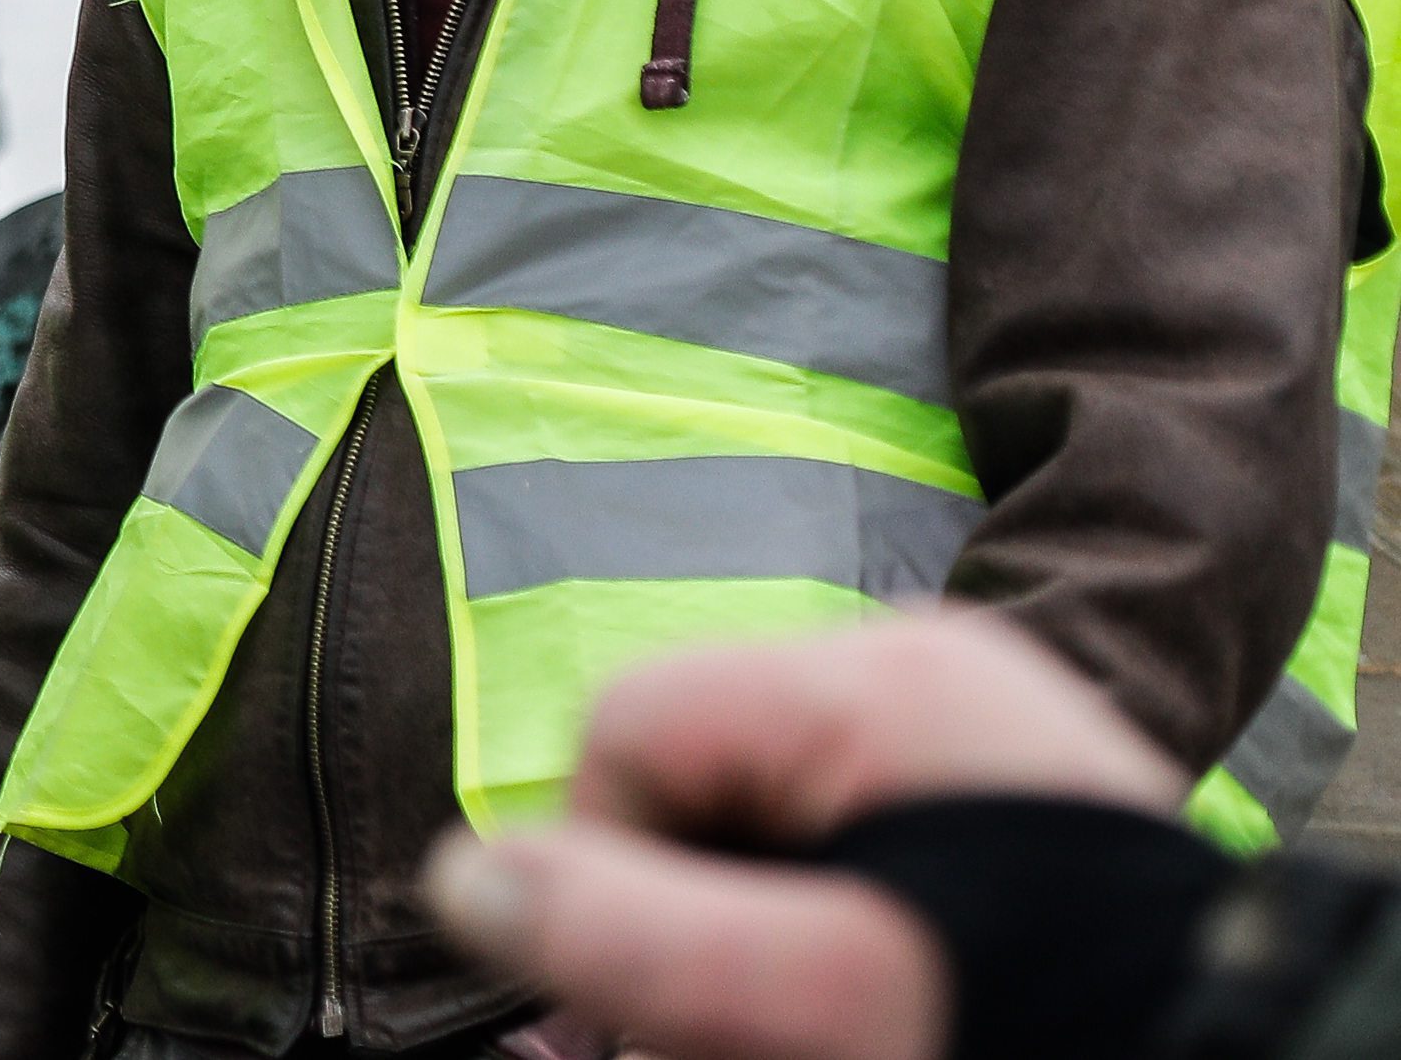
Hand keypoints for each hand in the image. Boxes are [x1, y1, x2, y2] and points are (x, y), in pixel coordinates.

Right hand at [420, 609, 1185, 1059]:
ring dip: (748, 928)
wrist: (1230, 1059)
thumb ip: (634, 932)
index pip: (633, 732)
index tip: (668, 1009)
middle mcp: (928, 668)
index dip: (614, 877)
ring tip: (806, 1024)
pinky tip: (860, 989)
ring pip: (768, 814)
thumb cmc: (1033, 1026)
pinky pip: (849, 830)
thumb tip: (459, 884)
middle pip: (702, 775)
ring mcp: (975, 721)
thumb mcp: (822, 996)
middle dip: (687, 914)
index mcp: (884, 683)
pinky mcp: (1005, 786)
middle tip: (738, 1040)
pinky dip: (825, 917)